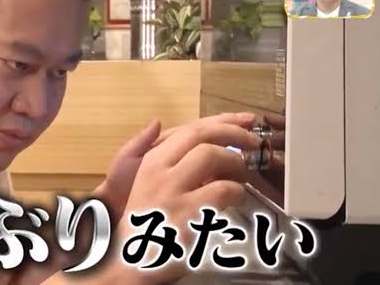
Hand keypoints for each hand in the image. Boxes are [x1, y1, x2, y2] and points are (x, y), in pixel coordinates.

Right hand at [108, 114, 262, 283]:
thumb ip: (153, 151)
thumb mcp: (139, 179)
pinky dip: (236, 191)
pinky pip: (222, 190)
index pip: (188, 129)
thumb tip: (158, 122)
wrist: (127, 258)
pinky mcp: (187, 213)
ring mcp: (172, 190)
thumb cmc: (141, 221)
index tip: (242, 120)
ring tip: (242, 173)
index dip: (220, 121)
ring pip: (211, 155)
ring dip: (235, 161)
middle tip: (252, 141)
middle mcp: (159, 170)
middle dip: (233, 132)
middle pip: (200, 135)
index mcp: (151, 160)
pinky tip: (237, 197)